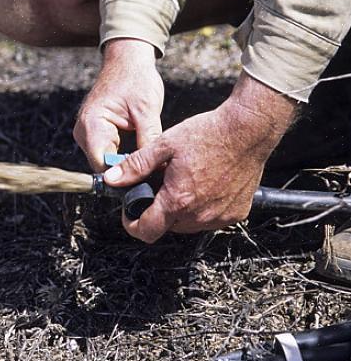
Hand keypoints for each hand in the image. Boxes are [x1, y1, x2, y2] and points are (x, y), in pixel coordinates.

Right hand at [73, 39, 163, 171]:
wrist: (127, 60)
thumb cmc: (136, 79)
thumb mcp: (147, 112)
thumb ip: (148, 143)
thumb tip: (155, 171)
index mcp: (92, 124)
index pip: (102, 165)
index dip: (124, 176)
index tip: (146, 181)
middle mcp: (83, 132)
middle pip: (103, 167)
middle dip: (126, 172)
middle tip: (152, 177)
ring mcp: (87, 134)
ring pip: (106, 163)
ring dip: (125, 165)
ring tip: (149, 167)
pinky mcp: (94, 134)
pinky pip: (108, 154)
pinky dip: (123, 157)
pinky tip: (140, 157)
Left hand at [103, 72, 296, 242]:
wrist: (249, 129)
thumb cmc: (208, 134)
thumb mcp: (164, 146)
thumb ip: (135, 166)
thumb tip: (111, 179)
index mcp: (178, 200)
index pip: (146, 231)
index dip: (132, 224)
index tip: (130, 211)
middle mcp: (200, 215)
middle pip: (167, 226)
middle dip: (157, 211)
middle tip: (159, 186)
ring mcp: (221, 217)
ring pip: (189, 224)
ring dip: (181, 210)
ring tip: (183, 182)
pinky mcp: (237, 213)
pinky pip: (211, 219)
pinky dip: (203, 207)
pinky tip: (204, 185)